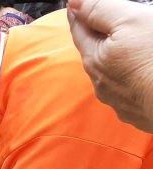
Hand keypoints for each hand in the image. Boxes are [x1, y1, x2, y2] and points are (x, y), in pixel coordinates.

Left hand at [68, 0, 152, 131]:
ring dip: (113, 59)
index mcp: (94, 59)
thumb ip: (100, 10)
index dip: (79, 15)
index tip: (75, 6)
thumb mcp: (130, 21)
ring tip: (124, 46)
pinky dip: (131, 76)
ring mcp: (118, 100)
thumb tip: (74, 3)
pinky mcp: (136, 111)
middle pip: (93, 53)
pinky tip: (141, 72)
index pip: (79, 31)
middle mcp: (101, 83)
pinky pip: (128, 89)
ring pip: (111, 73)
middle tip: (98, 23)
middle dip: (96, 37)